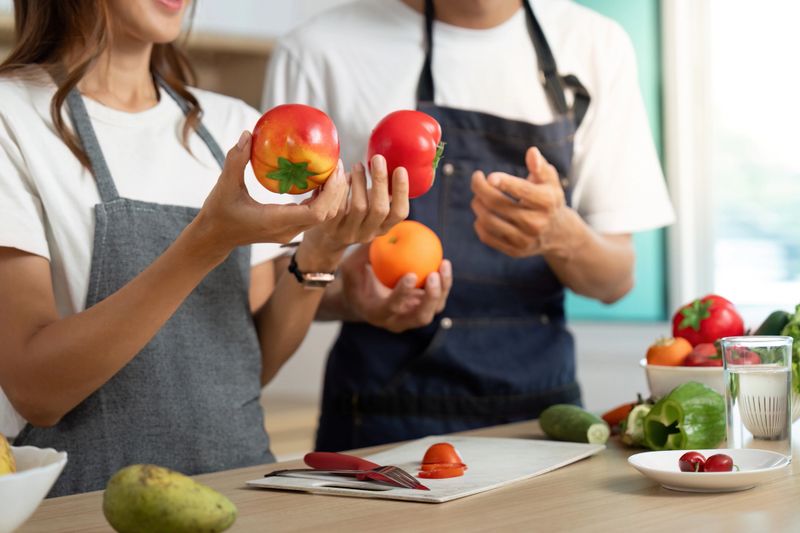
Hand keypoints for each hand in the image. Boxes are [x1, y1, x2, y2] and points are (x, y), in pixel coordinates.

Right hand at [190, 131, 347, 261]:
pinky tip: (318, 179)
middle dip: (337, 190)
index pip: (316, 212)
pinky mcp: (289, 229)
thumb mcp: (224, 185)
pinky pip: (314, 215)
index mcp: (276, 221)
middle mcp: (287, 230)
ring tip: (332, 169)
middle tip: (337, 164)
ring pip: (323, 217)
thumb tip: (246, 135)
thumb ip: (235, 160)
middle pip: (327, 214)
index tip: (334, 169)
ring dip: (332, 195)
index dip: (332, 192)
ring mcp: (289, 232)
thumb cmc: (218, 213)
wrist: (214, 237)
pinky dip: (322, 199)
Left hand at [302, 155, 409, 252]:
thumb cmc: (354, 212)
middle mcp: (367, 233)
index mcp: (383, 227)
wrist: (326, 238)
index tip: (400, 169)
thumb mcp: (371, 207)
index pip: (399, 213)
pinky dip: (339, 187)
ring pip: (358, 207)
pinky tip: (340, 175)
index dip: (401, 191)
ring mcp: (348, 232)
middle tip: (378, 158)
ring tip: (358, 165)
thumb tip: (392, 159)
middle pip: (379, 209)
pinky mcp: (329, 228)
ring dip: (359, 181)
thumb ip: (382, 192)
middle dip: (380, 181)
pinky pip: (337, 206)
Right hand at [340, 245, 451, 333]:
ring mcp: (413, 317)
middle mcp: (398, 321)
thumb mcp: (351, 266)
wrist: (364, 294)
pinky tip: (444, 262)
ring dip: (442, 288)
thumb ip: (362, 254)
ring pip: (434, 308)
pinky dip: (443, 282)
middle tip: (433, 275)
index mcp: (377, 314)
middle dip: (430, 298)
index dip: (403, 294)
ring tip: (444, 264)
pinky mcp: (423, 309)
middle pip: (420, 317)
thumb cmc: (356, 278)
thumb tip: (379, 232)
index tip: (411, 275)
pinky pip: (438, 297)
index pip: (392, 307)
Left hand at [470, 147, 576, 258]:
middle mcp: (537, 223)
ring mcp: (525, 240)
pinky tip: (481, 214)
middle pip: (498, 204)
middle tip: (476, 179)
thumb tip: (531, 152)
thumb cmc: (548, 198)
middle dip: (481, 189)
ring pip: (489, 221)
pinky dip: (479, 223)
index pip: (522, 190)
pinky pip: (487, 237)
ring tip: (477, 197)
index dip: (503, 182)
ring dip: (477, 205)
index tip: (488, 176)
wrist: (557, 233)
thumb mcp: (550, 181)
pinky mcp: (515, 251)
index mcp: (547, 202)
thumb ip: (540, 166)